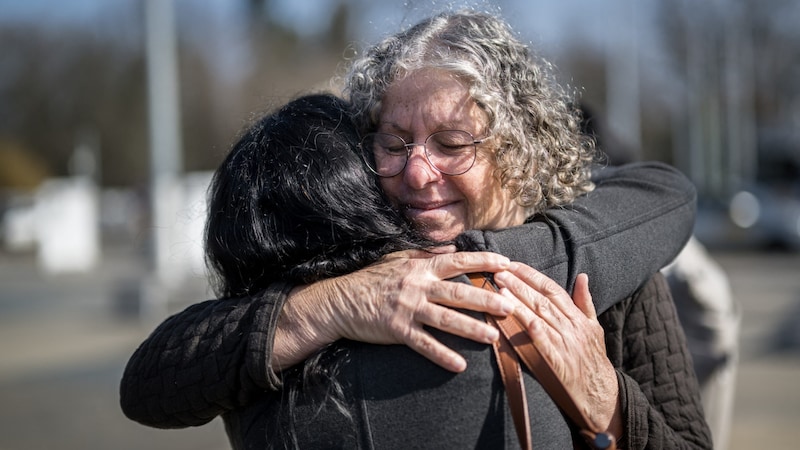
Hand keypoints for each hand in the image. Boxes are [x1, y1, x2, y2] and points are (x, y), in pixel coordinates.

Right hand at [273, 246, 514, 371]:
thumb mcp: (398, 259)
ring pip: (445, 319)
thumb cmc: (372, 279)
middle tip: (510, 306)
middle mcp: (417, 286)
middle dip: (486, 299)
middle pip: (458, 292)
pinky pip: (424, 344)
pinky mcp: (397, 330)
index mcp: (420, 268)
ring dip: (471, 328)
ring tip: (493, 337)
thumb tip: (452, 248)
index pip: (457, 261)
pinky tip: (459, 365)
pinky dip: (442, 355)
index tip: (506, 263)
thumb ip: (426, 254)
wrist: (341, 300)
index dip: (483, 261)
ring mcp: (408, 308)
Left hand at [493, 263, 620, 433]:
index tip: (513, 265)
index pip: (552, 289)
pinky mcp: (557, 362)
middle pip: (542, 300)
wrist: (600, 394)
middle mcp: (571, 327)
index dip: (532, 275)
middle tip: (499, 272)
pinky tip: (515, 317)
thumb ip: (584, 302)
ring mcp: (564, 343)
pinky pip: (541, 342)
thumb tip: (582, 276)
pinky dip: (529, 328)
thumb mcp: (594, 327)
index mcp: (578, 317)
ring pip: (539, 317)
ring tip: (500, 289)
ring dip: (518, 302)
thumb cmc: (593, 359)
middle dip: (519, 284)